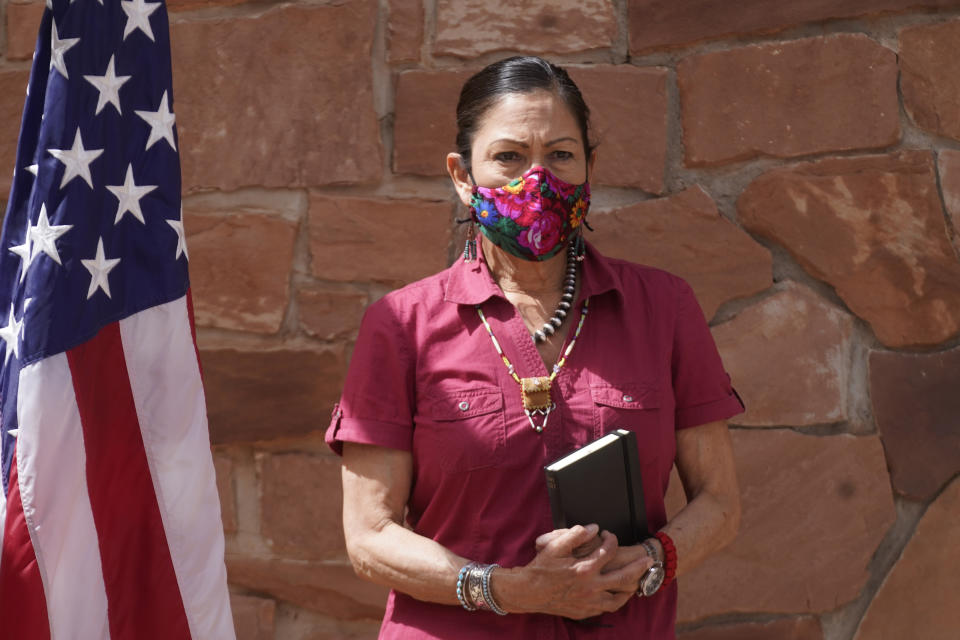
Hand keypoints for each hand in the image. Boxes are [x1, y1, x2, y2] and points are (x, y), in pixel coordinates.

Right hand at [496, 525, 650, 618]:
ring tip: (636, 580)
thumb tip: (594, 528)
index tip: (608, 535)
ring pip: (619, 598)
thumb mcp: (555, 546)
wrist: (528, 592)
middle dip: (639, 567)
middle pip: (623, 577)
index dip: (611, 539)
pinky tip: (616, 593)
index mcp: (585, 568)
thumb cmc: (541, 568)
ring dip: (630, 588)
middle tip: (648, 560)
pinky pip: (607, 607)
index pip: (609, 551)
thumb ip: (576, 534)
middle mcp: (591, 587)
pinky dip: (616, 600)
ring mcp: (589, 602)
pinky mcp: (585, 611)